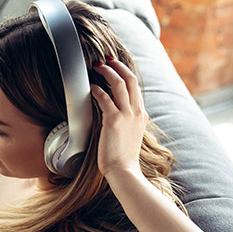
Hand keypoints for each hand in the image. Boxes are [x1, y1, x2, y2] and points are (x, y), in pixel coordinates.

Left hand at [90, 57, 148, 178]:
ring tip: (96, 66)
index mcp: (141, 115)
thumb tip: (114, 116)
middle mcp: (136, 111)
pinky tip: (91, 87)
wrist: (124, 171)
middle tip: (106, 60)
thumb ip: (126, 123)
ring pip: (119, 84)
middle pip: (130, 79)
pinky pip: (105, 98)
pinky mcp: (114, 121)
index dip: (125, 73)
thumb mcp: (129, 136)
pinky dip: (97, 90)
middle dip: (118, 66)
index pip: (135, 87)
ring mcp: (127, 115)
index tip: (116, 66)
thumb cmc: (123, 158)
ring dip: (107, 72)